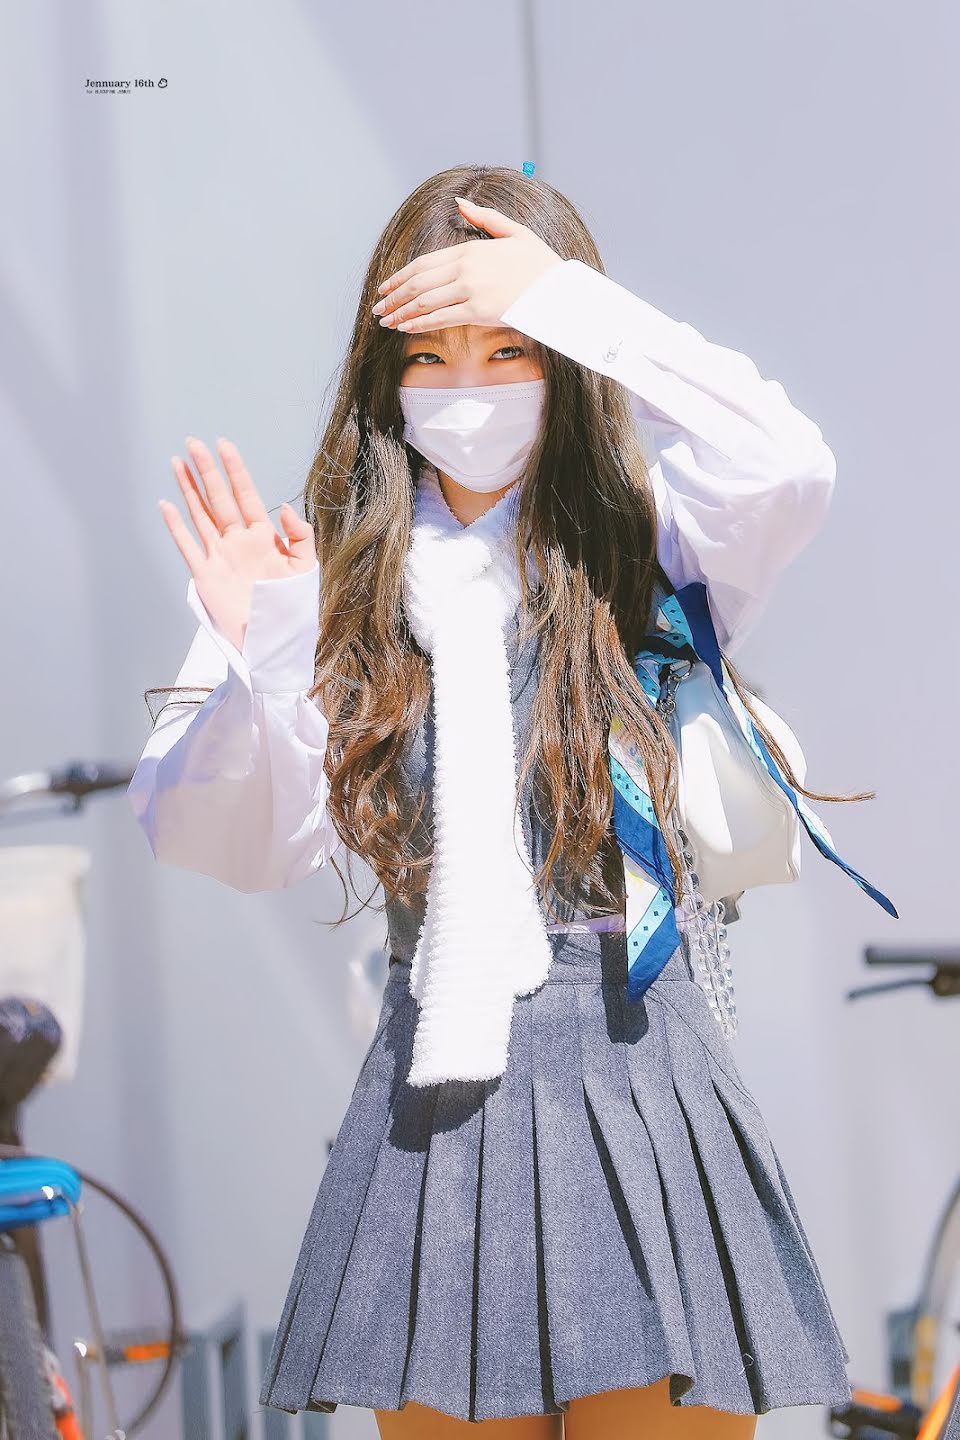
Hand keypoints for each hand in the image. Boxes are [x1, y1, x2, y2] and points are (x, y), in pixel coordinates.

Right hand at [159, 436, 317, 651]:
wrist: (273, 640)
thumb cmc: (292, 607)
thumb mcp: (305, 568)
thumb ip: (300, 536)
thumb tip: (281, 508)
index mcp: (263, 537)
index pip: (246, 495)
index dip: (235, 470)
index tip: (224, 446)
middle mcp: (238, 541)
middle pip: (218, 498)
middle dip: (206, 471)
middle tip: (193, 442)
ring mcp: (220, 556)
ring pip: (200, 515)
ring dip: (189, 490)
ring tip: (177, 463)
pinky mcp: (206, 575)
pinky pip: (188, 546)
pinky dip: (176, 526)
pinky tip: (166, 505)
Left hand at [373, 196, 564, 332]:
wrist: (559, 289)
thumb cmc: (540, 264)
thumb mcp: (514, 232)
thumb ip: (484, 217)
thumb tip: (459, 202)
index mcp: (471, 249)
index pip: (424, 264)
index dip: (401, 277)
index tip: (386, 287)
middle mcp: (466, 268)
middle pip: (419, 283)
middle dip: (395, 297)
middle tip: (379, 308)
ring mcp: (471, 289)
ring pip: (425, 302)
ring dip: (402, 313)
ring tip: (387, 322)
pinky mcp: (478, 311)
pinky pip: (441, 318)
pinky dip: (420, 324)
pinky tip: (406, 329)